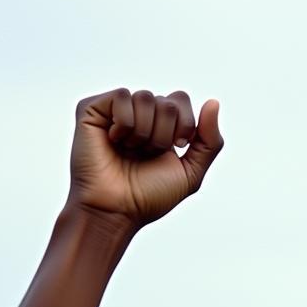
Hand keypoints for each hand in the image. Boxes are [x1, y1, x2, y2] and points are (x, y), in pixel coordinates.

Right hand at [67, 89, 223, 227]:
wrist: (117, 210)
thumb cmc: (149, 196)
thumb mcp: (191, 173)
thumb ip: (210, 141)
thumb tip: (213, 102)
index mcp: (161, 126)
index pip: (180, 100)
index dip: (185, 124)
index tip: (175, 148)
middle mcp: (139, 115)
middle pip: (168, 102)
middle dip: (165, 134)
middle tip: (148, 154)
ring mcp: (115, 111)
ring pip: (146, 97)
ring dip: (145, 132)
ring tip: (130, 150)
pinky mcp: (93, 109)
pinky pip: (123, 96)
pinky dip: (125, 124)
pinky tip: (114, 140)